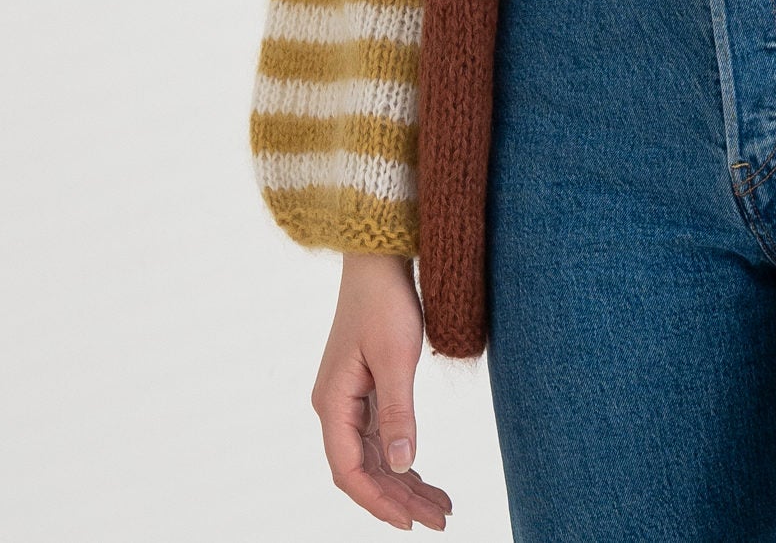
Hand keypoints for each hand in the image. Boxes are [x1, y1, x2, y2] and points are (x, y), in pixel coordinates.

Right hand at [311, 253, 451, 530]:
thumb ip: (399, 413)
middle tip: (441, 521)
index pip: (351, 471)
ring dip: (405, 483)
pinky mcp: (366, 389)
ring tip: (441, 507)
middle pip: (365, 469)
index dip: (379, 502)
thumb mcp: (396, 358)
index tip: (412, 524)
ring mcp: (350, 400)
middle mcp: (336, 407)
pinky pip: (382, 437)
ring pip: (376, 457)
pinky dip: (404, 458)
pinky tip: (425, 476)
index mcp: (333, 404)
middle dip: (400, 499)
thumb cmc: (385, 302)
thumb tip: (404, 465)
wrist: (379, 260)